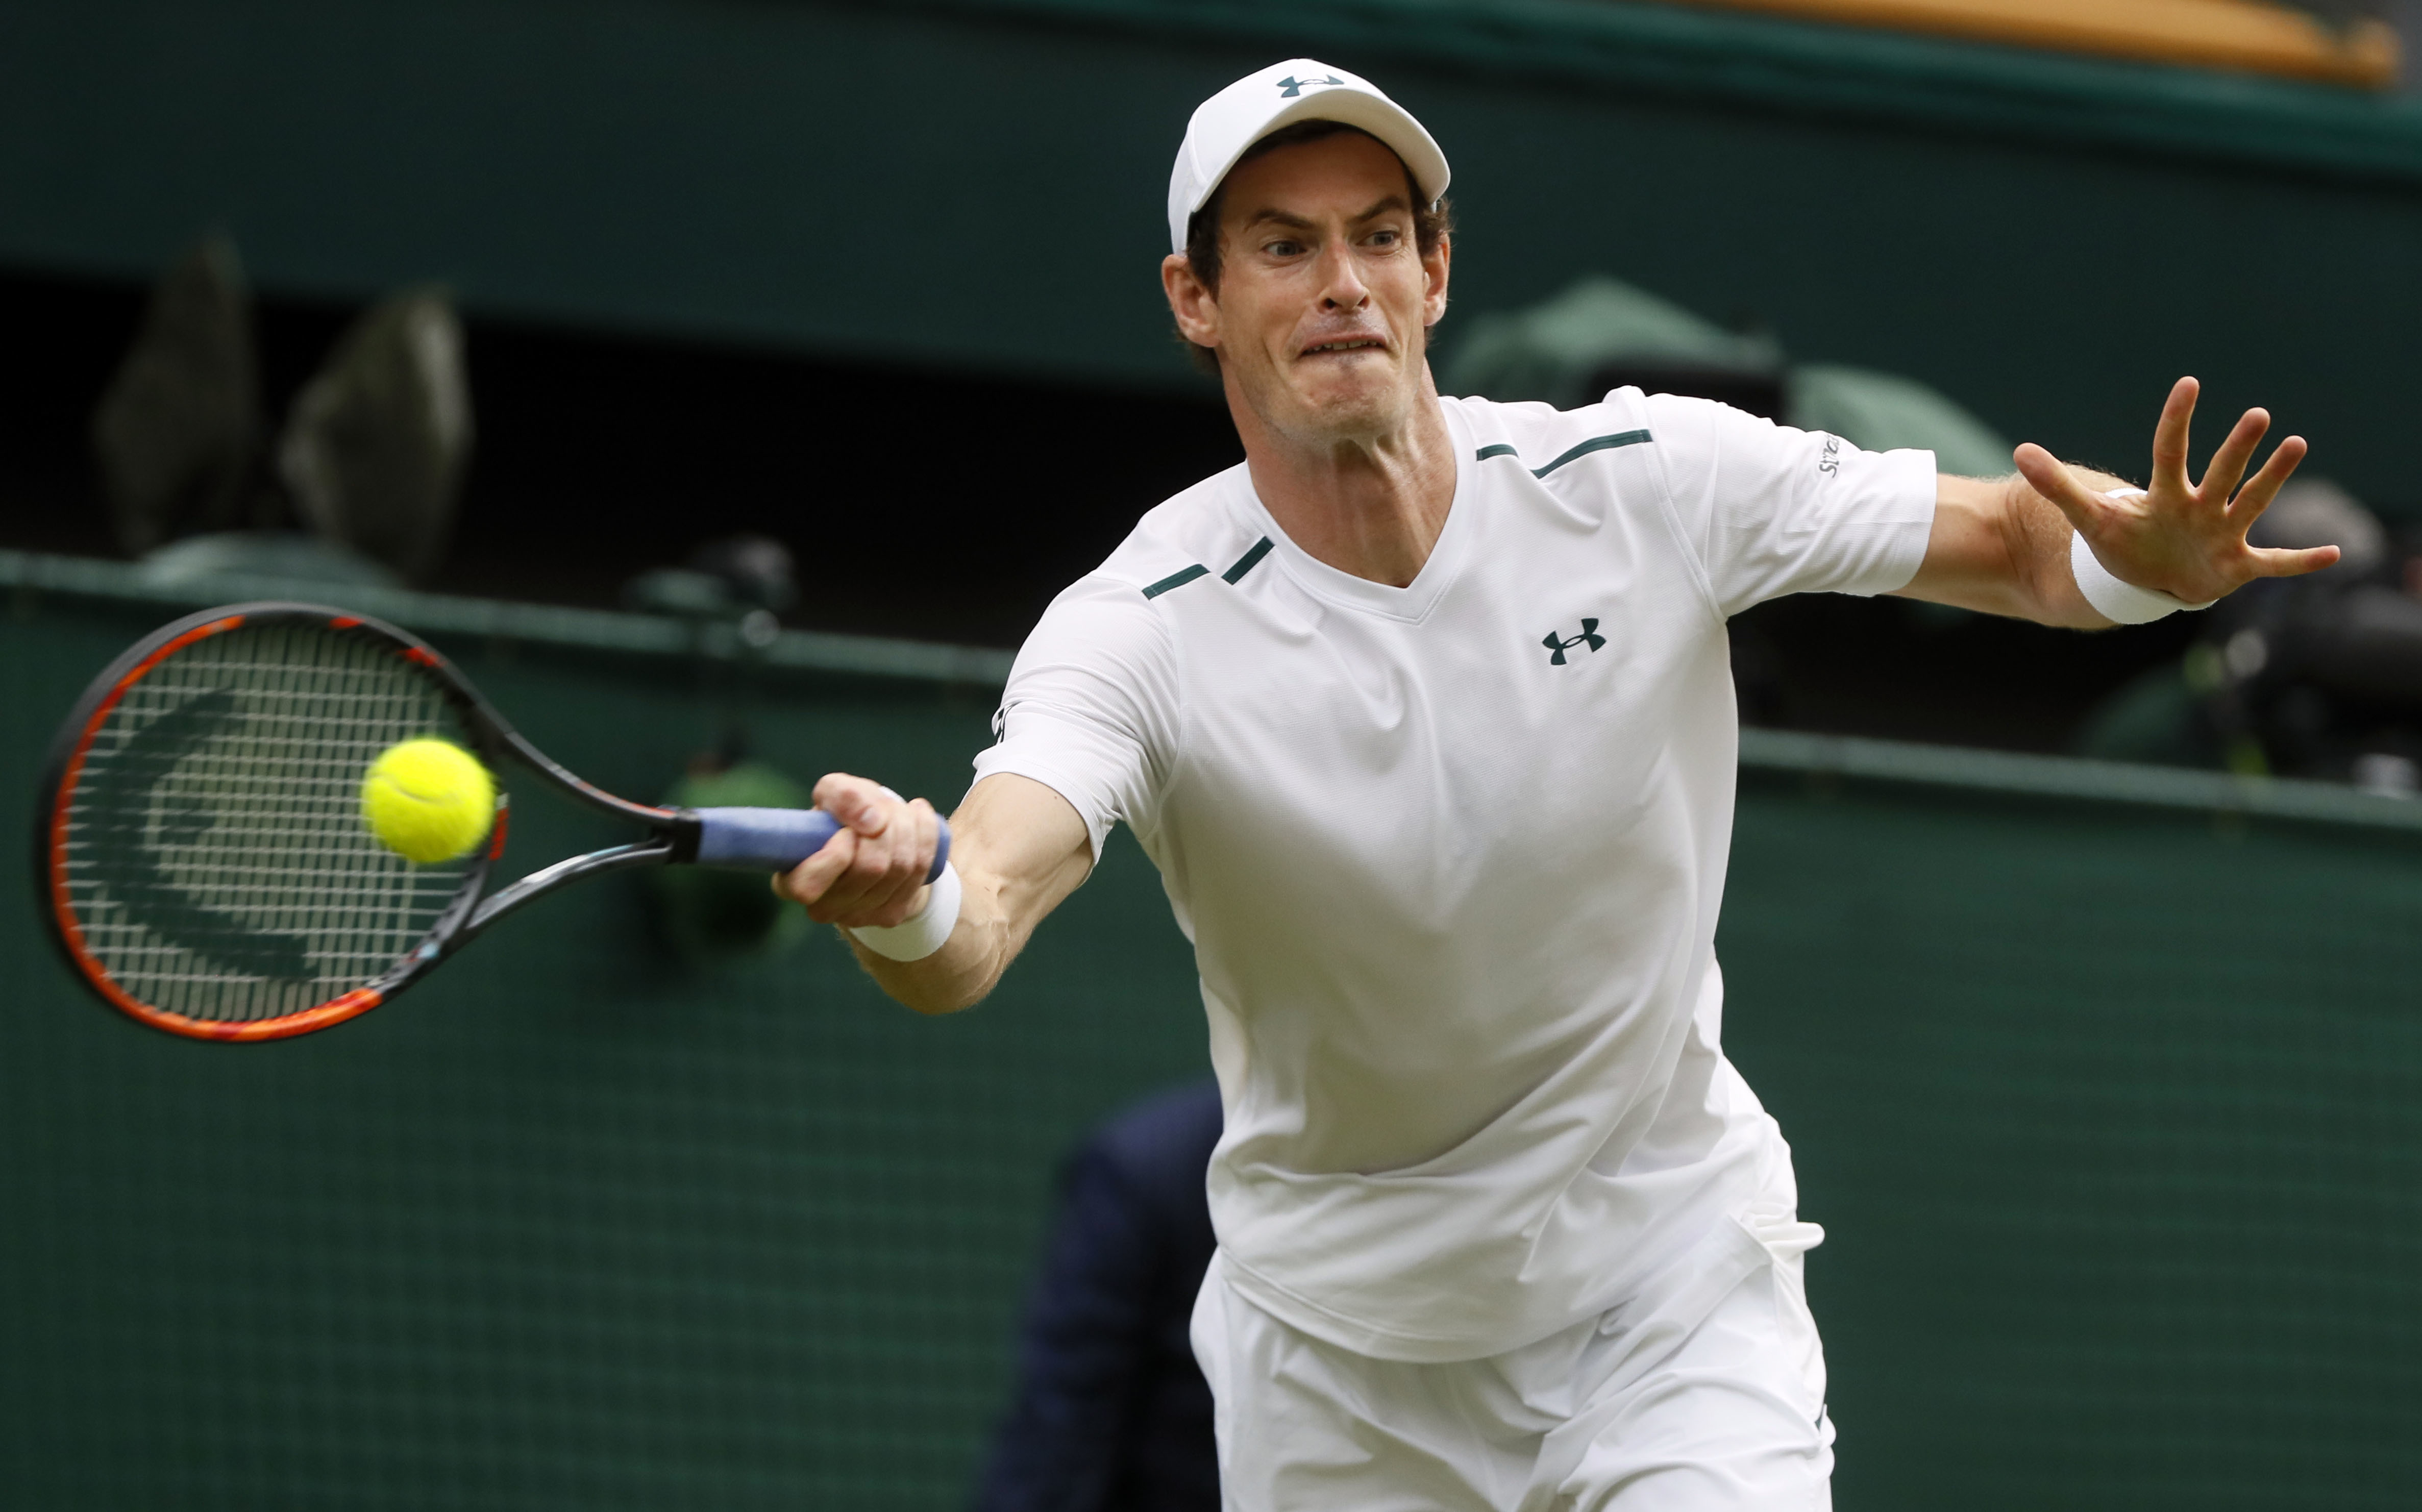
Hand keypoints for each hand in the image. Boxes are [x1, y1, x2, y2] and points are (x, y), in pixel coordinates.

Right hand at [769, 773, 941, 928]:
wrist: (875, 840)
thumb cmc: (843, 817)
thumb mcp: (834, 792)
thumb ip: (842, 796)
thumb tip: (872, 821)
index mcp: (794, 880)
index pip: (807, 886)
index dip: (836, 853)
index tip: (847, 830)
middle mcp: (823, 908)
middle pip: (870, 866)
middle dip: (885, 825)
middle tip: (883, 809)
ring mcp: (859, 916)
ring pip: (900, 866)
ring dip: (907, 827)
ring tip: (899, 812)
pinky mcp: (891, 914)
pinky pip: (921, 869)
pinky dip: (926, 836)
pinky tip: (919, 818)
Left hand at [2014, 376, 2338, 606]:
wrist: (2148, 581)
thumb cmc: (2124, 544)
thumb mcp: (2089, 519)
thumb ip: (2058, 486)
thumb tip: (2019, 450)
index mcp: (2164, 494)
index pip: (2169, 449)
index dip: (2176, 420)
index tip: (2189, 384)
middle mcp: (2200, 505)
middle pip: (2220, 471)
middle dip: (2238, 447)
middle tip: (2258, 416)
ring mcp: (2222, 532)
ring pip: (2250, 501)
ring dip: (2273, 477)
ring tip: (2296, 444)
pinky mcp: (2236, 565)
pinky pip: (2275, 563)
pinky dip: (2301, 562)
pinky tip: (2334, 554)